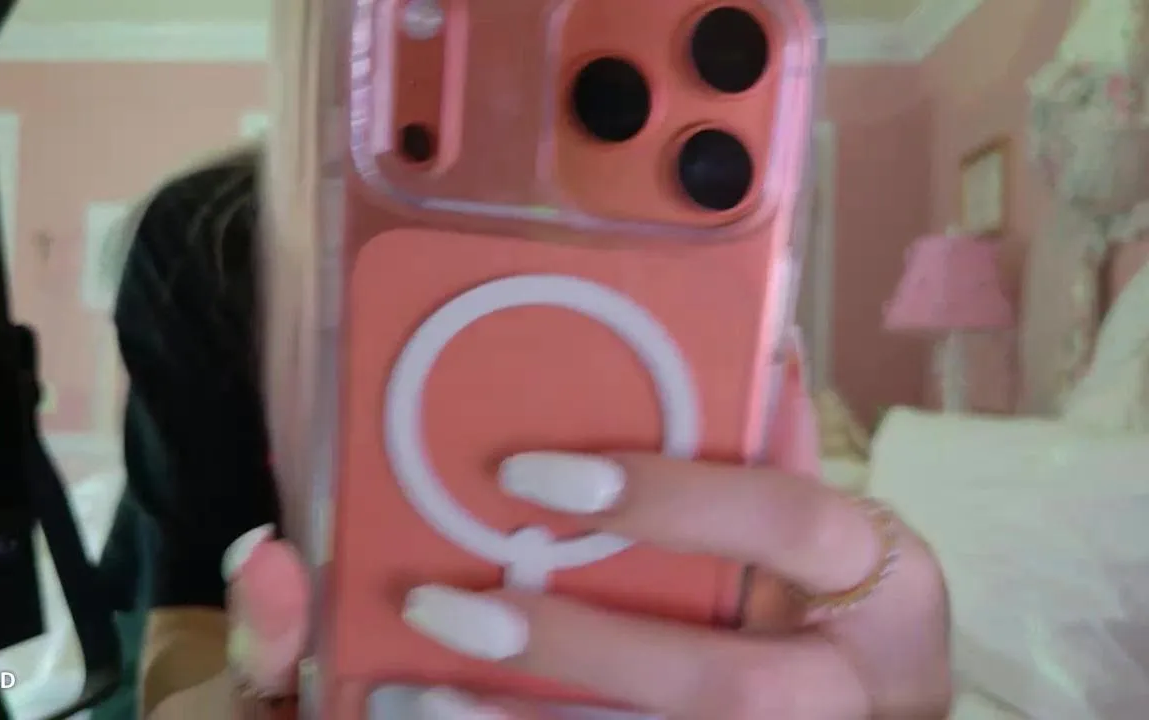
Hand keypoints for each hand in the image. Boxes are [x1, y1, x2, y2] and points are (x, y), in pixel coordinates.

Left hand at [403, 452, 951, 718]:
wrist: (889, 710)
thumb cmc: (852, 601)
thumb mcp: (837, 530)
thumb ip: (777, 454)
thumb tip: (750, 337)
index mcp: (886, 582)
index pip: (786, 523)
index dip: (668, 500)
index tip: (532, 477)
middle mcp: (855, 684)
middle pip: (729, 687)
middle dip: (584, 648)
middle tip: (455, 609)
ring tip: (433, 689)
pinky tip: (465, 717)